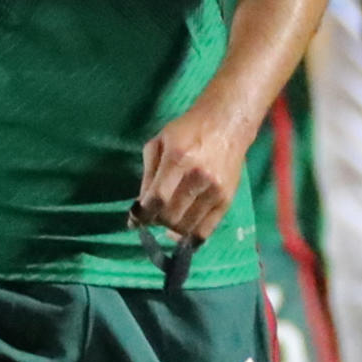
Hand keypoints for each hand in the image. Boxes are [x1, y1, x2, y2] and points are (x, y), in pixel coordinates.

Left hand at [137, 103, 252, 241]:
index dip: (142, 215)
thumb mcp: (159, 142)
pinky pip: (207, 230)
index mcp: (178, 159)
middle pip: (172, 216)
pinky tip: (179, 234)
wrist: (226, 124)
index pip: (158, 198)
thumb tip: (141, 205)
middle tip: (150, 217)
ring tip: (164, 221)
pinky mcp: (228, 200)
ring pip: (187, 226)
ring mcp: (215, 191)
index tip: (134, 221)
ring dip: (170, 230)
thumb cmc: (187, 130)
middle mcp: (199, 177)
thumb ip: (148, 174)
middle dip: (155, 221)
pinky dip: (190, 237)